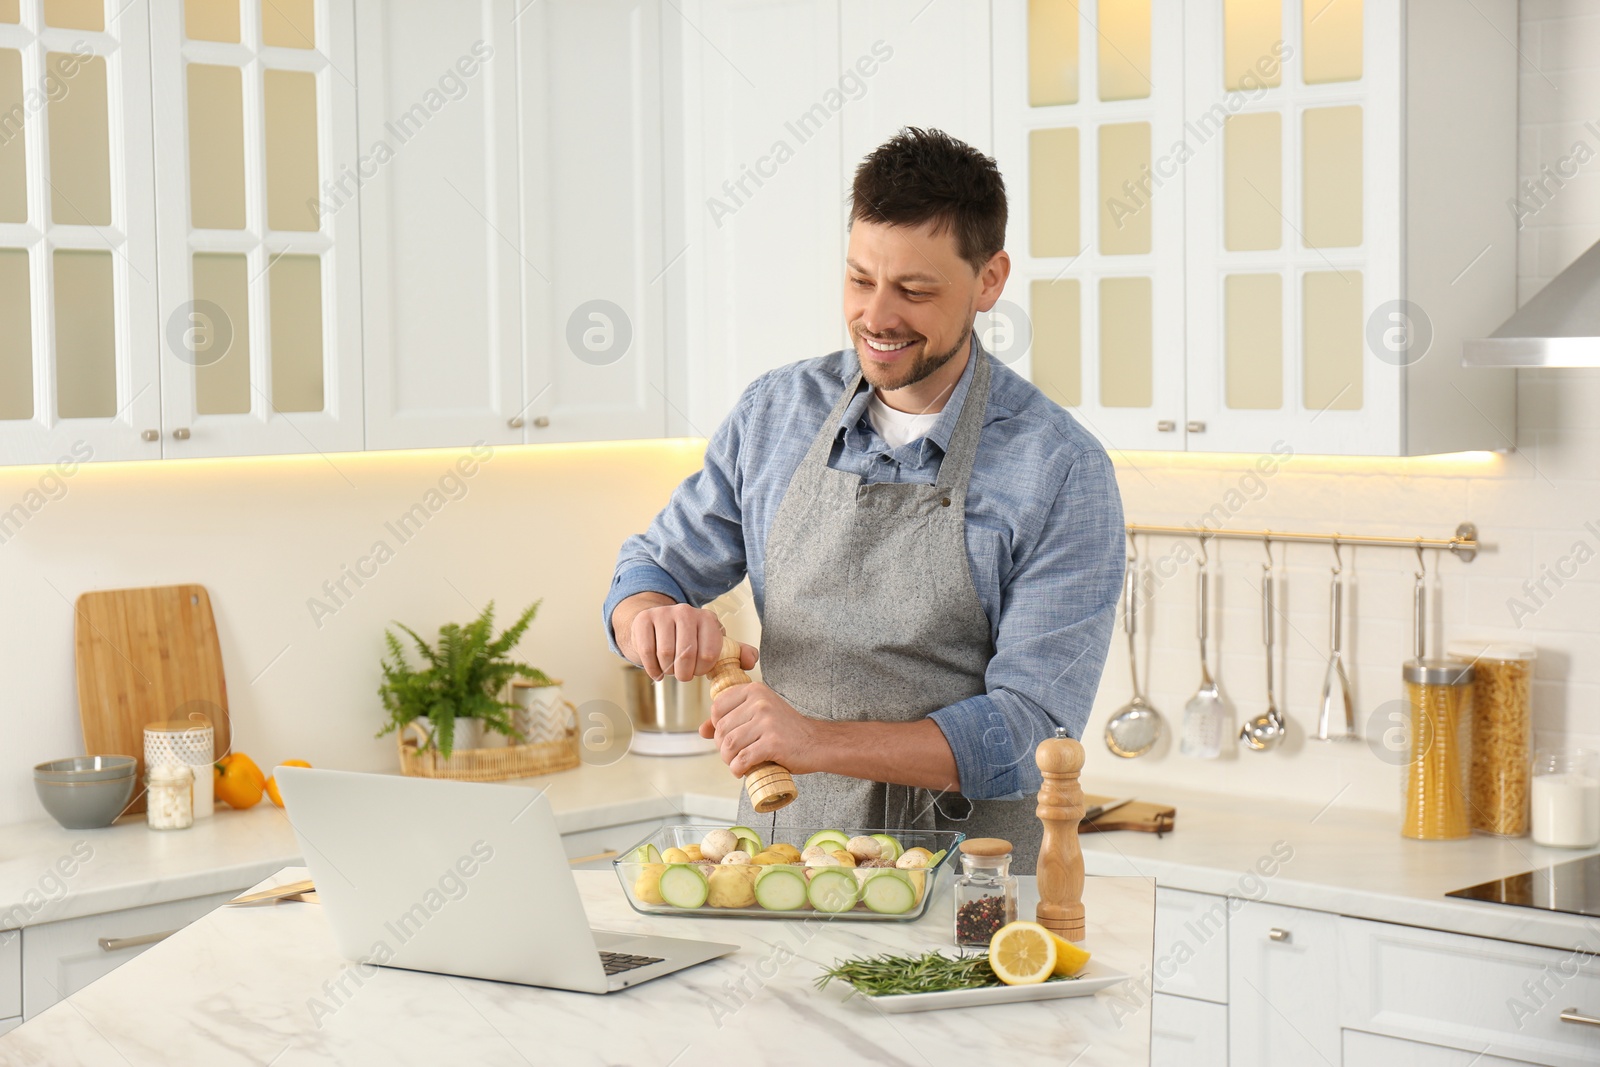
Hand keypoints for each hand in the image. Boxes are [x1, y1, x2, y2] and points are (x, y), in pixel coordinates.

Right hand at [612, 594, 757, 681]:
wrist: (656, 626)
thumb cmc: (690, 641)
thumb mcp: (713, 644)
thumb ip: (736, 653)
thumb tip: (751, 661)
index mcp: (708, 618)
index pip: (709, 654)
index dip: (702, 670)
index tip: (698, 670)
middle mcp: (686, 611)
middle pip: (686, 655)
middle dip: (684, 673)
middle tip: (682, 674)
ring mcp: (663, 613)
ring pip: (665, 654)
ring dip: (667, 670)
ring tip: (670, 669)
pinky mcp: (644, 619)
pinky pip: (646, 651)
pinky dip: (652, 668)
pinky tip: (656, 671)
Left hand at [700, 681, 828, 776]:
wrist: (816, 743)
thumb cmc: (785, 730)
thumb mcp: (758, 716)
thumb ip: (731, 718)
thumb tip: (702, 730)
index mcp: (754, 691)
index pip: (717, 708)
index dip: (717, 727)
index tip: (728, 737)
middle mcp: (759, 702)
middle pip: (722, 729)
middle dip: (722, 747)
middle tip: (733, 756)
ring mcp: (767, 722)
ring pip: (729, 745)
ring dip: (728, 760)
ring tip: (737, 764)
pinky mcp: (772, 743)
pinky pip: (742, 759)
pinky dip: (737, 769)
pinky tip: (742, 771)